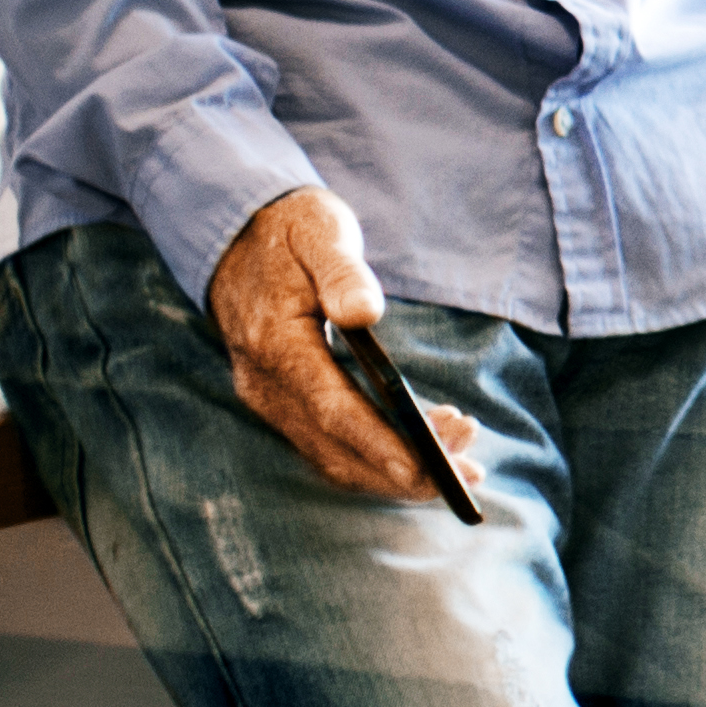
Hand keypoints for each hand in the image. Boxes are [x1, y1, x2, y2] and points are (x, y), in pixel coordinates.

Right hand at [207, 185, 481, 501]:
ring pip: (335, 458)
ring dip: (396, 474)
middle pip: (338, 448)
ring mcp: (272, 402)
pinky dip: (377, 460)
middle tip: (469, 471)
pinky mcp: (285, 406)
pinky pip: (330, 447)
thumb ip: (343, 272)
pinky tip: (425, 454)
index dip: (378, 442)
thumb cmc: (290, 232)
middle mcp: (267, 387)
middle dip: (404, 470)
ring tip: (463, 468)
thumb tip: (365, 312)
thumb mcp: (319, 232)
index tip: (423, 466)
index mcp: (275, 345)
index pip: (331, 409)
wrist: (236, 239)